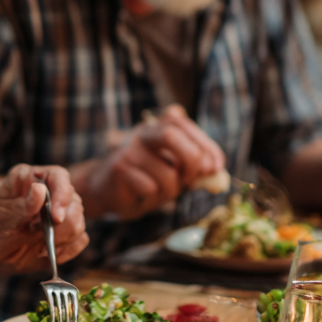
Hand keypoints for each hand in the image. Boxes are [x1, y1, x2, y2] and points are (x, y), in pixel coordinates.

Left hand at [0, 164, 87, 273]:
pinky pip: (79, 240)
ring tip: (40, 248)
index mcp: (28, 179)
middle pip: (73, 201)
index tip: (56, 216)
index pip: (58, 176)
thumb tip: (41, 190)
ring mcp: (55, 216)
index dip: (63, 193)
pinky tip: (48, 255)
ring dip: (65, 238)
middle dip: (64, 224)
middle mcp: (46, 194)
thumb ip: (21, 207)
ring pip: (78, 221)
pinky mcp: (60, 237)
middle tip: (45, 239)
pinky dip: (68, 250)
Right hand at [78, 105, 224, 219]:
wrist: (104, 191)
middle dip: (191, 159)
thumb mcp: (172, 171)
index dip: (205, 144)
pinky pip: (151, 187)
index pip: (183, 124)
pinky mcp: (119, 169)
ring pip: (167, 173)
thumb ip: (192, 167)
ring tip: (159, 193)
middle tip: (193, 179)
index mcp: (156, 127)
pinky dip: (153, 198)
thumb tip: (216, 171)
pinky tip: (141, 196)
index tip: (216, 166)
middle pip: (171, 134)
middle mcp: (141, 134)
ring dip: (171, 191)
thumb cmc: (145, 180)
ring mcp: (128, 150)